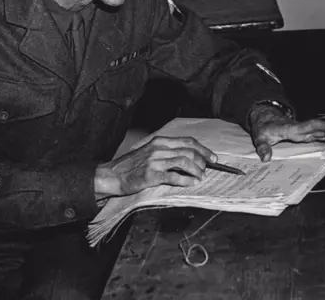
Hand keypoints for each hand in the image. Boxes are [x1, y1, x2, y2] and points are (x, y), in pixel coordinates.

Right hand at [94, 136, 217, 199]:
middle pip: (189, 151)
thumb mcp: (149, 152)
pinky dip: (186, 180)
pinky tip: (192, 183)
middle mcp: (159, 149)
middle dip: (203, 161)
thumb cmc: (132, 165)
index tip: (212, 157)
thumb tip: (188, 157)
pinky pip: (174, 176)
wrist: (112, 175)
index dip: (203, 149)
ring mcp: (155, 161)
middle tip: (208, 169)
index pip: (188, 141)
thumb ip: (166, 152)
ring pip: (184, 162)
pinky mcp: (151, 175)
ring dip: (197, 170)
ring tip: (201, 177)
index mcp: (160, 141)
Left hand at [249, 105, 324, 161]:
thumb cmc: (264, 128)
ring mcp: (305, 132)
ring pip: (323, 133)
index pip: (310, 126)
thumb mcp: (260, 137)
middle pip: (321, 128)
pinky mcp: (306, 135)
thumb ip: (263, 147)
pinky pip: (321, 137)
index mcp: (293, 128)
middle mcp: (302, 129)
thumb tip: (265, 158)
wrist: (266, 119)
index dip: (324, 126)